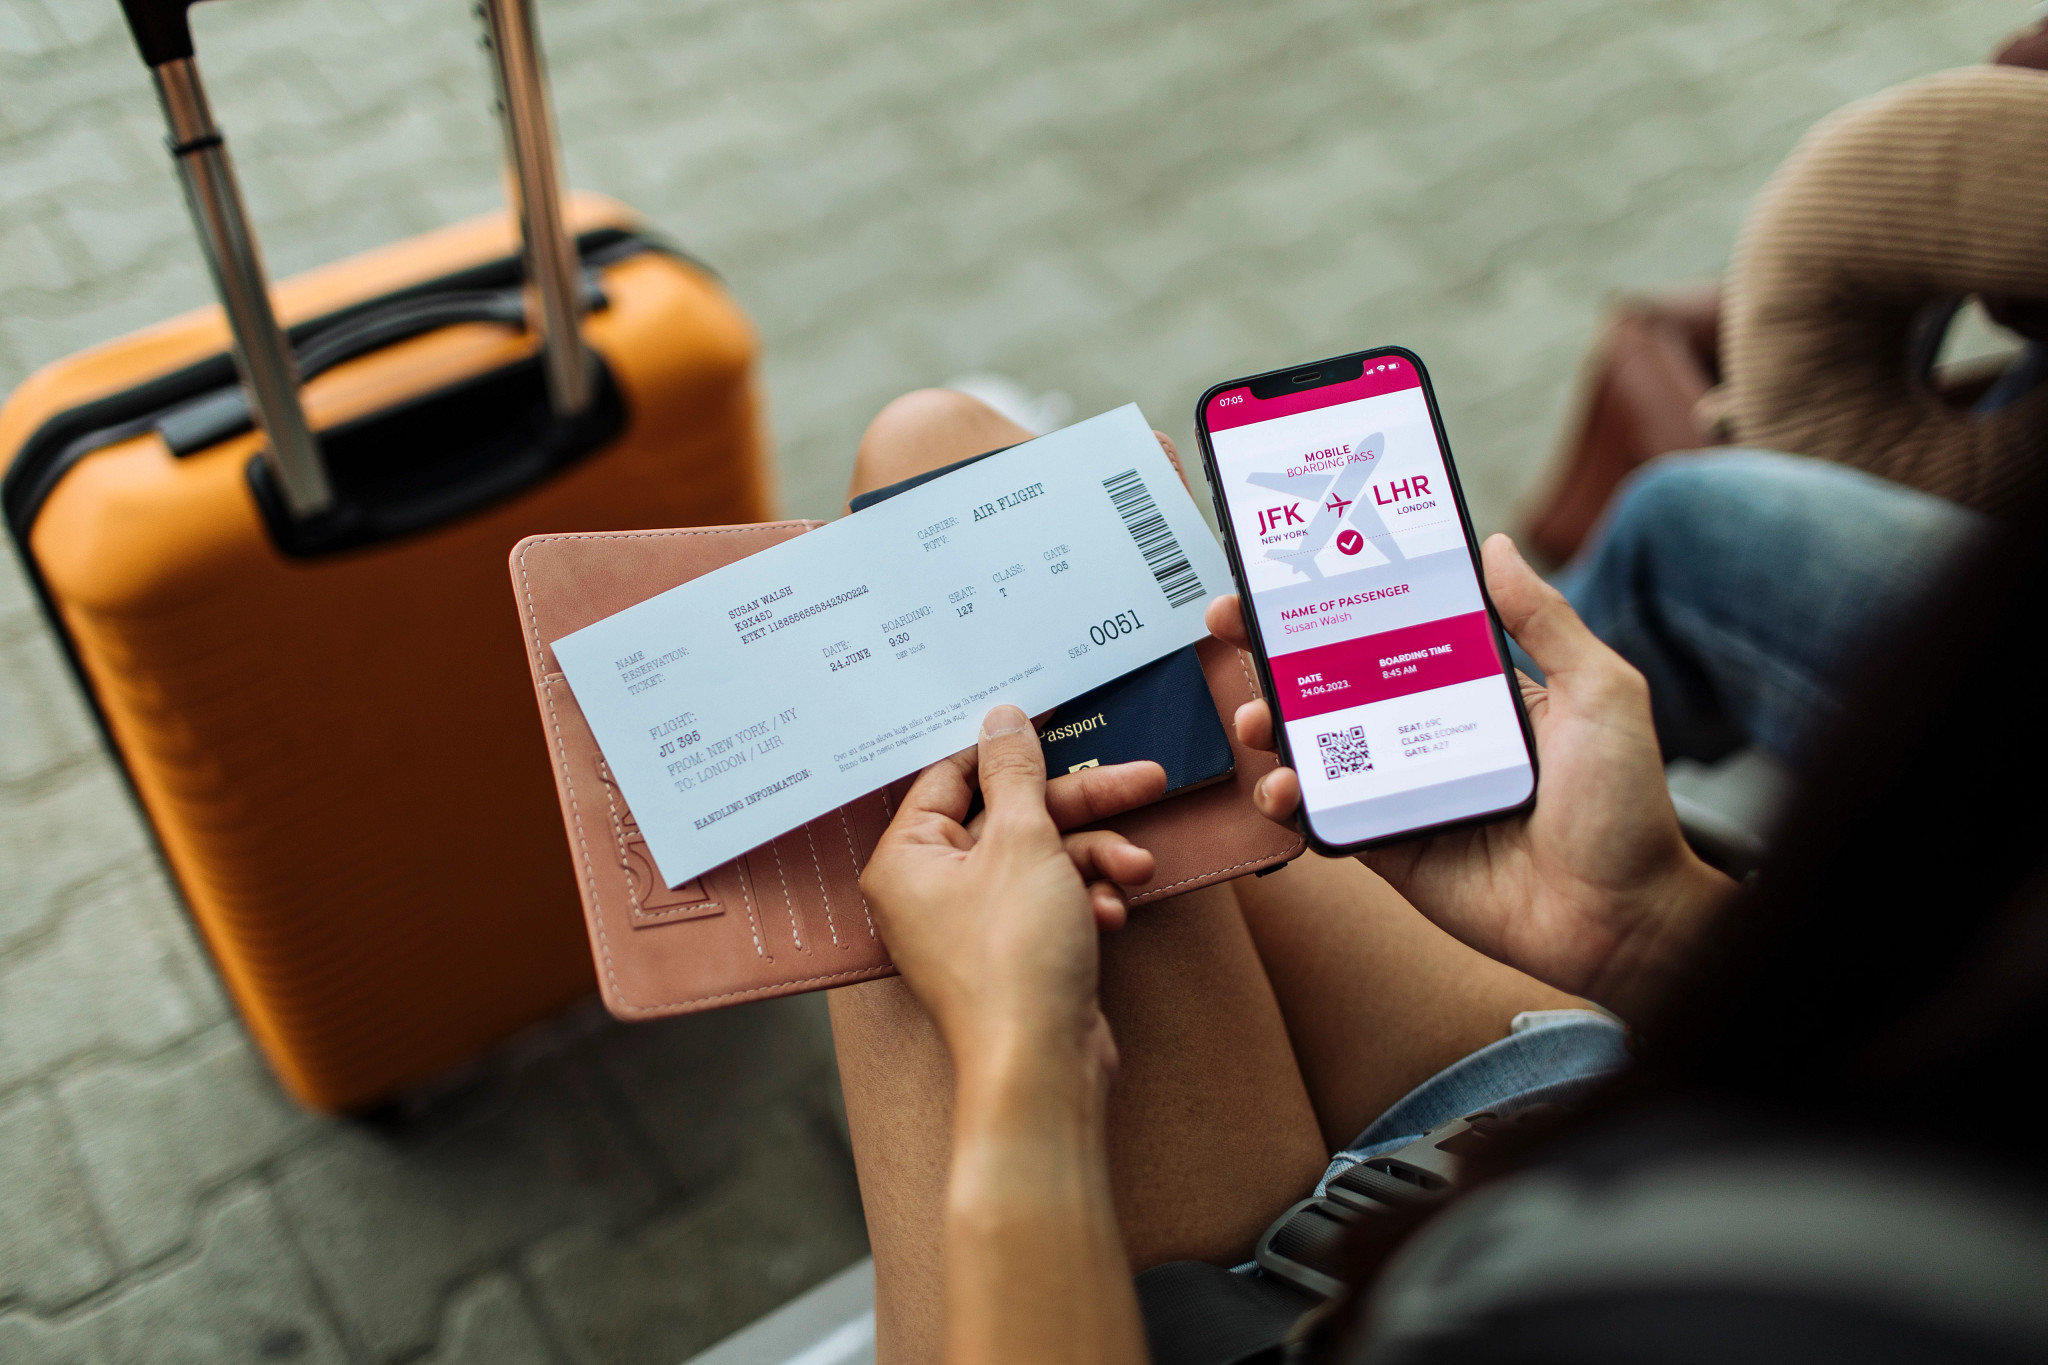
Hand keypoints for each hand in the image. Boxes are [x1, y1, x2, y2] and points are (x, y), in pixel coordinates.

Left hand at [861, 705, 1163, 1074]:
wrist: (1042, 1067)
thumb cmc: (1013, 957)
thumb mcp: (1023, 841)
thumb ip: (1015, 775)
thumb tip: (1001, 720)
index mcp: (907, 858)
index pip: (952, 777)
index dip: (1006, 750)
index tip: (1052, 723)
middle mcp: (931, 890)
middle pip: (1011, 818)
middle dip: (1083, 807)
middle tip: (1144, 780)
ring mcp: (975, 924)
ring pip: (1043, 860)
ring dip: (1096, 860)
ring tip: (1134, 868)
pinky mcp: (1015, 953)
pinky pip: (1054, 903)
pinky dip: (1088, 902)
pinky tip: (1110, 916)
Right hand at [1208, 534, 1732, 1015]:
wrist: (1622, 918)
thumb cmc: (1627, 806)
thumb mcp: (1599, 692)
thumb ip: (1545, 621)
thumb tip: (1495, 546)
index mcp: (1471, 686)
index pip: (1389, 628)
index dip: (1336, 600)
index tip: (1288, 571)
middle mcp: (1427, 732)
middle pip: (1332, 681)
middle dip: (1273, 651)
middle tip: (1232, 625)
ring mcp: (1402, 789)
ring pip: (1316, 747)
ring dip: (1270, 725)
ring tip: (1257, 720)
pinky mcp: (1388, 846)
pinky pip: (1325, 817)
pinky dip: (1291, 801)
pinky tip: (1282, 789)